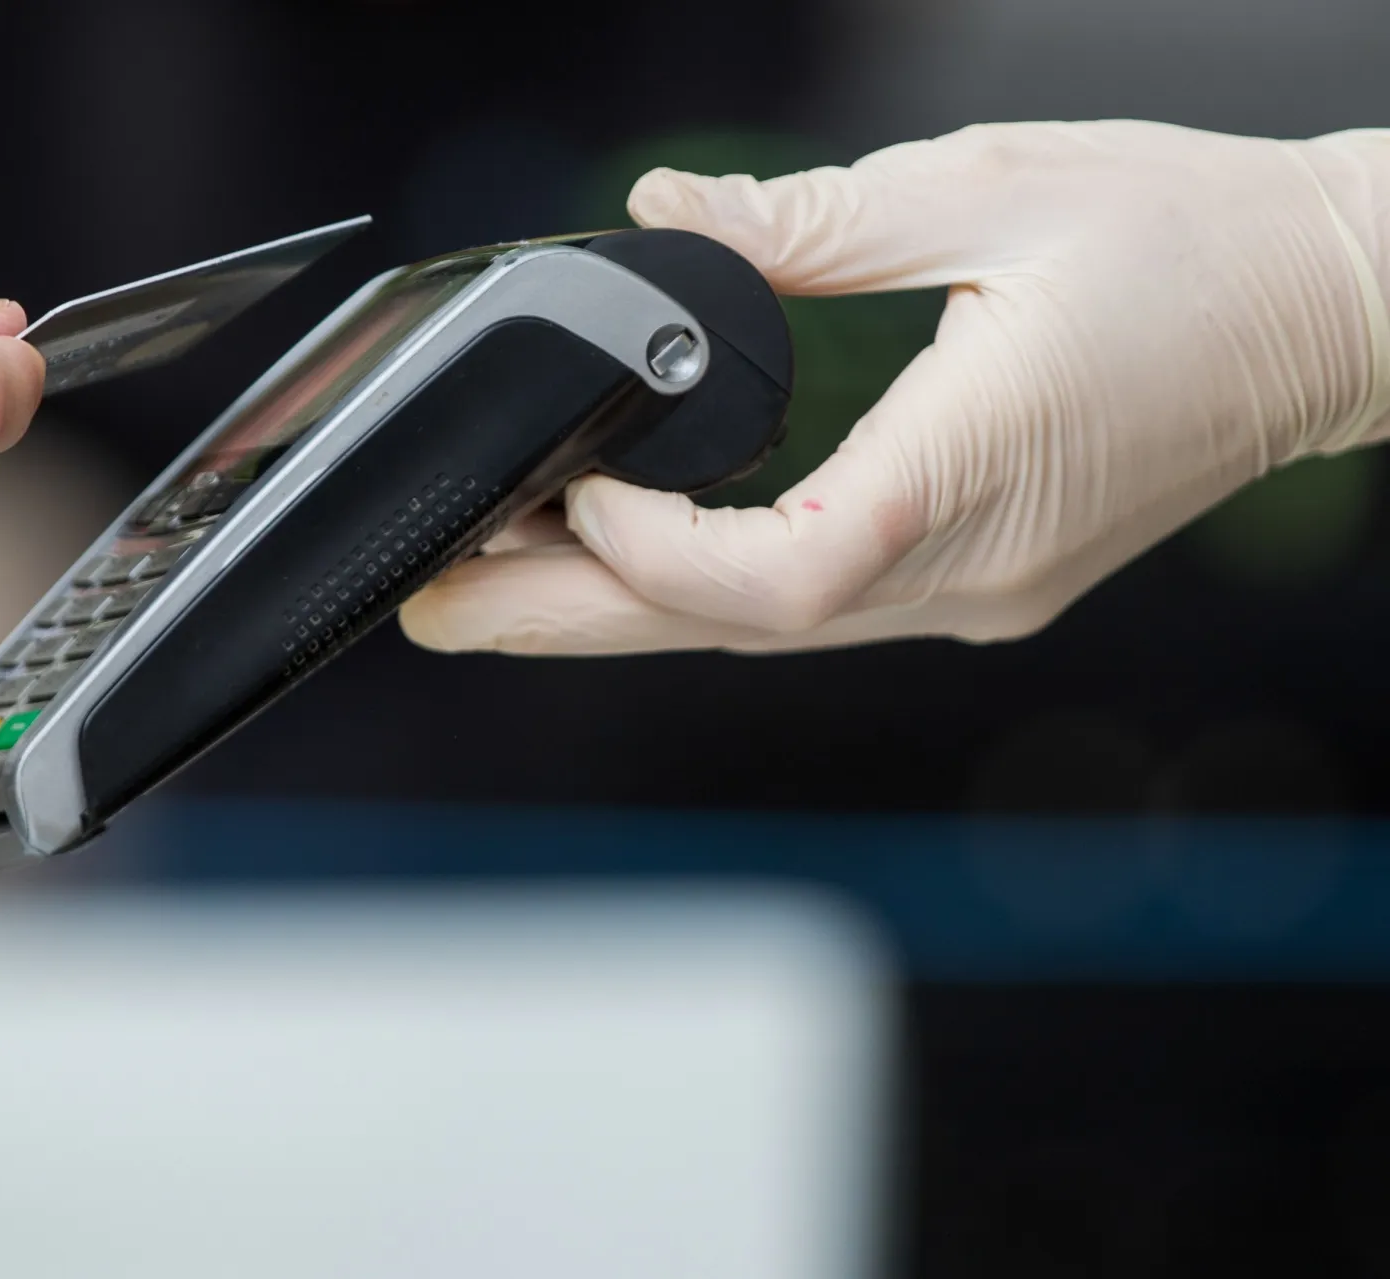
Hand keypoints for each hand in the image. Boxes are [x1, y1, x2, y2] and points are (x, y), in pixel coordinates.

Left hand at [401, 121, 1389, 655]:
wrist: (1329, 308)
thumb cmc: (1193, 242)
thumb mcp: (990, 190)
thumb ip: (806, 224)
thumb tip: (657, 222)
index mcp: (978, 478)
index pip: (785, 577)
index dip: (651, 560)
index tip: (555, 499)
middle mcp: (970, 569)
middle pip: (736, 633)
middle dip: (570, 622)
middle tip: (434, 602)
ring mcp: (974, 590)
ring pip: (760, 633)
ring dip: (619, 613)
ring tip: (492, 585)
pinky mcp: (974, 578)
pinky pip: (808, 607)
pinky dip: (701, 592)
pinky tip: (623, 568)